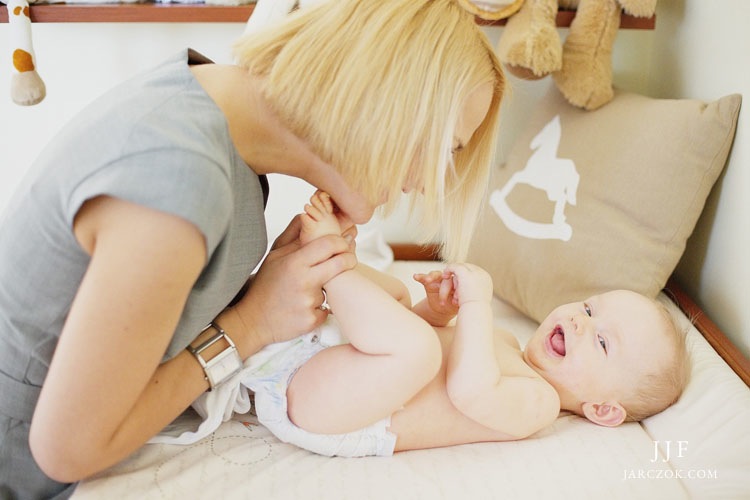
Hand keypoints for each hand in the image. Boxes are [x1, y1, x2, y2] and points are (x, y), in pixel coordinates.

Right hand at [231, 215, 356, 345]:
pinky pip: (327, 309)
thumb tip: (307, 214)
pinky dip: (319, 308)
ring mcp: (309, 302)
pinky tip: (302, 306)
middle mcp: (304, 281)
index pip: (329, 244)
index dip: (341, 242)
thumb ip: (294, 234)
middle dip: (349, 259)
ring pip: (332, 288)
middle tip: (348, 259)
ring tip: (303, 292)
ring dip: (325, 289)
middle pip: (341, 263)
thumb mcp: (275, 255)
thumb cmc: (265, 285)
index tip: (344, 243)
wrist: (252, 320)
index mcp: (295, 262)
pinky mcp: (312, 320)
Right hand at [413, 269, 459, 316]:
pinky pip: (423, 278)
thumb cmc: (454, 306)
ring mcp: (438, 280)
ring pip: (435, 274)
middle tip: (442, 301)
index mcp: (458, 284)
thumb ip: (460, 301)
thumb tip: (460, 303)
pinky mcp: (428, 283)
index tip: (455, 299)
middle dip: (444, 289)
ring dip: (431, 277)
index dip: (457, 289)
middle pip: (447, 279)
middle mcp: (448, 279)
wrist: (443, 309)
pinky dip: (420, 276)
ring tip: (427, 280)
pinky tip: (415, 277)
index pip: (459, 282)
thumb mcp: (459, 305)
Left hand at [443, 263, 493, 305]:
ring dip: (454, 275)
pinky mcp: (464, 274)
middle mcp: (482, 273)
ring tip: (448, 282)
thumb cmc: (475, 310)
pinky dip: (448, 269)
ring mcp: (474, 272)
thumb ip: (474, 292)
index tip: (457, 281)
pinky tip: (444, 276)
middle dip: (459, 275)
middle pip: (467, 268)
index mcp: (486, 279)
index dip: (465, 275)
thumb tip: (469, 290)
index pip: (474, 271)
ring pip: (461, 268)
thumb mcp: (477, 299)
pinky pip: (454, 267)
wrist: (475, 312)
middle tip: (451, 279)